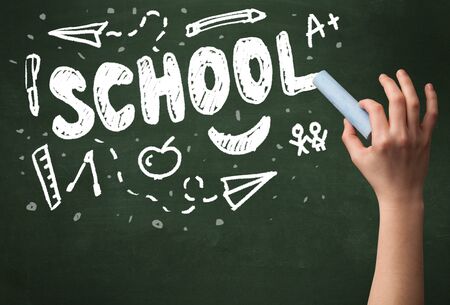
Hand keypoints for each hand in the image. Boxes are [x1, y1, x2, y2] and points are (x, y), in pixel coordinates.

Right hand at [341, 69, 437, 205]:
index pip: (375, 110)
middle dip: (388, 84)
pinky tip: (428, 87)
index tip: (361, 105)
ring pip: (414, 103)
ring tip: (400, 73)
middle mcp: (400, 136)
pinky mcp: (426, 139)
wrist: (402, 193)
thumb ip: (349, 138)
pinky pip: (432, 115)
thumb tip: (347, 120)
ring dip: (407, 85)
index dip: (366, 103)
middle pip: (396, 101)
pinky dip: (432, 99)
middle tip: (382, 77)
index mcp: (382, 140)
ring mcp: (416, 136)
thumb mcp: (357, 159)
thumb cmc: (378, 177)